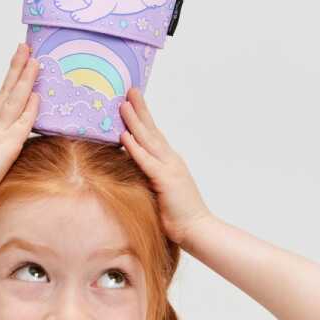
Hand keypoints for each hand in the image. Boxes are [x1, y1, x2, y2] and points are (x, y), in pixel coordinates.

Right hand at [0, 43, 40, 214]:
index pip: (2, 100)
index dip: (11, 82)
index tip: (19, 65)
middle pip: (6, 92)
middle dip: (17, 69)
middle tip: (25, 48)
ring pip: (14, 102)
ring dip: (25, 80)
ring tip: (35, 60)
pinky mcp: (4, 149)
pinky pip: (20, 126)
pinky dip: (29, 110)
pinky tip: (37, 95)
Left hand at [119, 88, 212, 245]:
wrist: (197, 229)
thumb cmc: (177, 215)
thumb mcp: (158, 191)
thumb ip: (147, 177)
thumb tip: (128, 170)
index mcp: (169, 162)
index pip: (153, 136)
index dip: (143, 118)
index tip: (133, 102)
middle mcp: (171, 160)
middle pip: (152, 130)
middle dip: (139, 110)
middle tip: (129, 90)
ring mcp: (169, 168)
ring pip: (148, 140)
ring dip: (134, 121)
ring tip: (123, 104)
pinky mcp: (165, 180)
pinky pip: (147, 161)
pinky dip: (135, 148)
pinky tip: (125, 136)